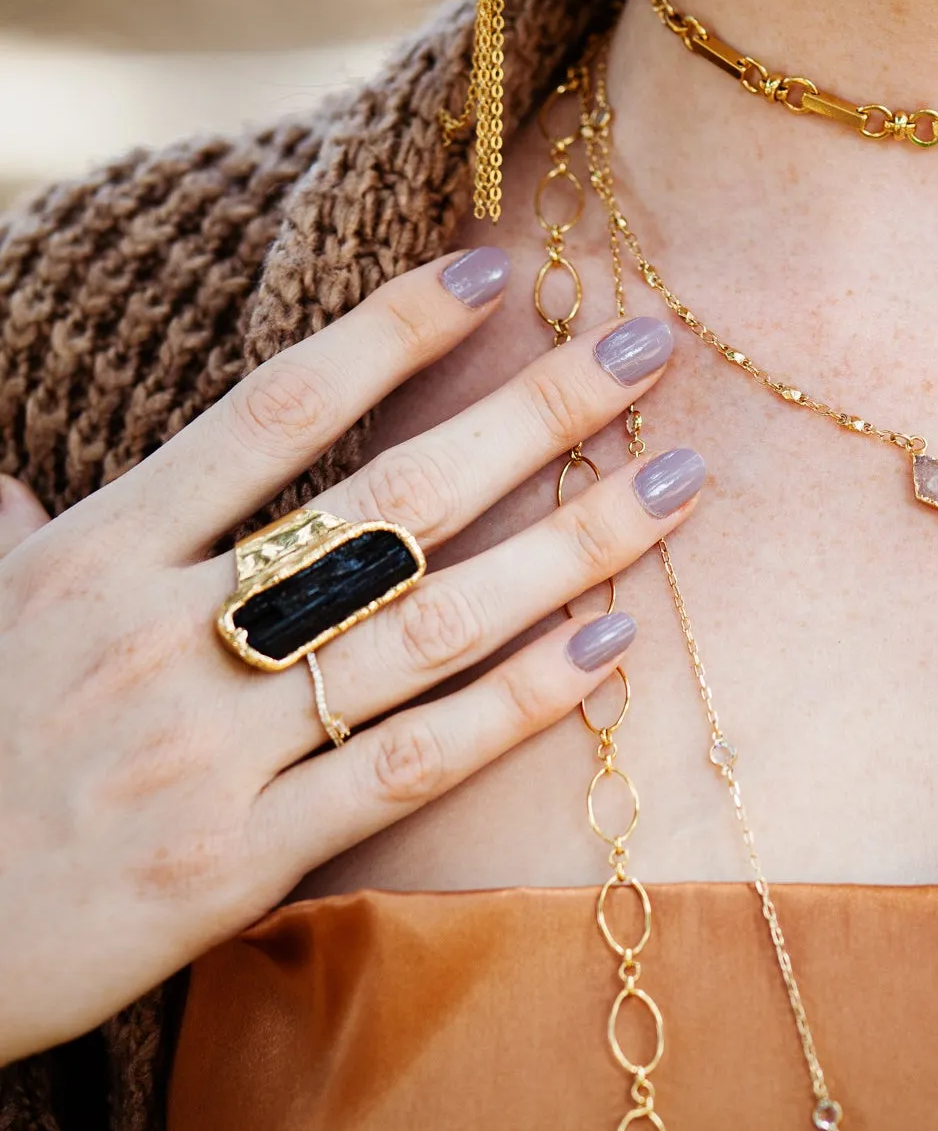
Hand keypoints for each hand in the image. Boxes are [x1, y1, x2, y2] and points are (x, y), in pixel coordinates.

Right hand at [0, 249, 704, 1064]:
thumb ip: (19, 541)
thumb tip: (19, 482)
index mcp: (96, 556)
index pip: (271, 412)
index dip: (391, 332)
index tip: (496, 272)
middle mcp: (162, 635)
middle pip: (389, 501)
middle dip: (532, 418)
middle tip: (649, 351)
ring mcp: (208, 749)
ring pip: (430, 625)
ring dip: (571, 547)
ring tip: (677, 484)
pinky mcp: (240, 859)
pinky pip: (412, 762)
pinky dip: (520, 702)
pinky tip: (613, 642)